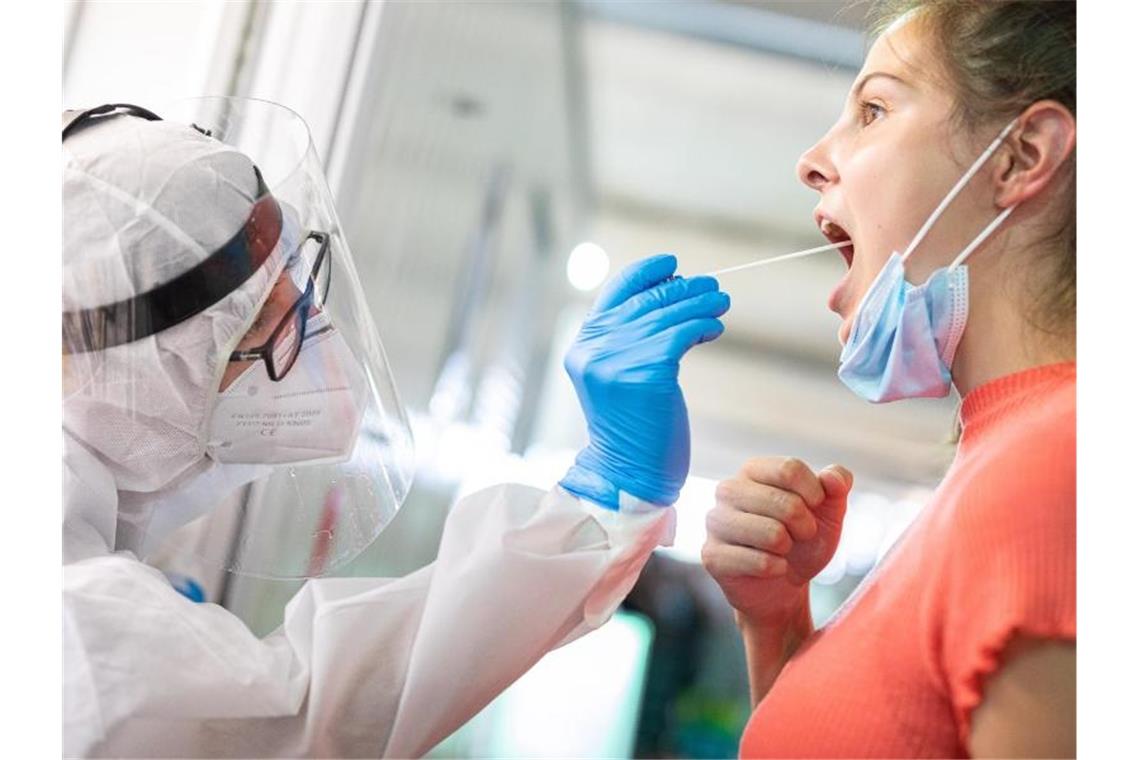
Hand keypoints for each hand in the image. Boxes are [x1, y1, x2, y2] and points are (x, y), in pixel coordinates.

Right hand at [559, 254, 729, 508]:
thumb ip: (628, 341)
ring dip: (700, 303)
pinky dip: (703, 325)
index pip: (615, 293)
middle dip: (683, 289)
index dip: (645, 273)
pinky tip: (715, 327)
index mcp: (583, 346)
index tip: (672, 266)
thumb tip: (669, 297)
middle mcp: (595, 349)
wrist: (630, 474)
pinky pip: (682, 334)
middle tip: (712, 287)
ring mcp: (617, 360)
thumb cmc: (633, 428)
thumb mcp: (619, 377)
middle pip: (646, 302)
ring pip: (667, 316)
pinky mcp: (645, 373)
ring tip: (721, 302)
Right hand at [702, 457, 852, 624]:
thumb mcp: (829, 511)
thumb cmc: (802, 541)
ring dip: (788, 548)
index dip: (815, 493)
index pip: (789, 469)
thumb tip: (832, 477)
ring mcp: (715, 522)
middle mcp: (728, 490)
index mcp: (752, 470)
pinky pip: (759, 562)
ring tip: (782, 550)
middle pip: (784, 503)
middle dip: (806, 526)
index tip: (816, 507)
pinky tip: (771, 568)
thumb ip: (837, 484)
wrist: (784, 585)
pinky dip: (777, 569)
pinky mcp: (712, 555)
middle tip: (801, 535)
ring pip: (772, 533)